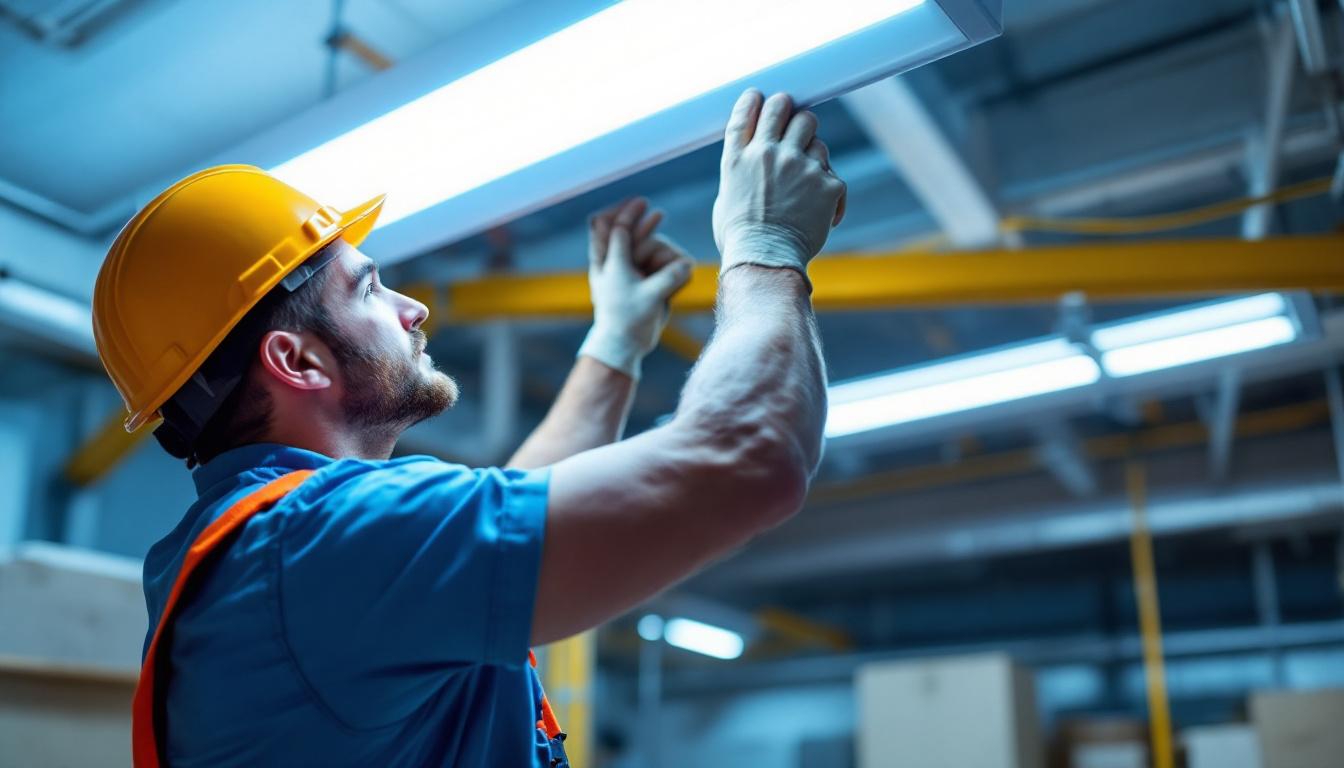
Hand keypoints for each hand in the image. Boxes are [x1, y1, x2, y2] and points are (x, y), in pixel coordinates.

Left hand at [579, 198, 693, 379]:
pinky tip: (665, 250)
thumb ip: (670, 279)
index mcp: (610, 265)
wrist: (623, 346)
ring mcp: (624, 274)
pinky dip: (653, 252)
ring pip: (633, 247)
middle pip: (617, 232)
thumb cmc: (631, 322)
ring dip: (646, 235)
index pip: (618, 231)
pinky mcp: (634, 284)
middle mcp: (613, 266)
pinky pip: (643, 262)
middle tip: (649, 207)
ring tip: (660, 218)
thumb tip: (689, 264)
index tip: (642, 202)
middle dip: (634, 219)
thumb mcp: (650, 298)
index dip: (630, 214)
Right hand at [712, 90, 846, 283]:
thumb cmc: (741, 240)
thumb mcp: (727, 198)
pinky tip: (819, 213)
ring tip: (805, 184)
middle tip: (795, 125)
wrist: (765, 262)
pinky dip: (828, 193)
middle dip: (792, 112)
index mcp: (738, 158)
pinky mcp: (826, 183)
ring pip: (815, 137)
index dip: (756, 100)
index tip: (762, 98)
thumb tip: (754, 161)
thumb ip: (743, 172)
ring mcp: (799, 166)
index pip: (747, 111)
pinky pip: (832, 175)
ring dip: (812, 153)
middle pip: (785, 107)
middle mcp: (767, 154)